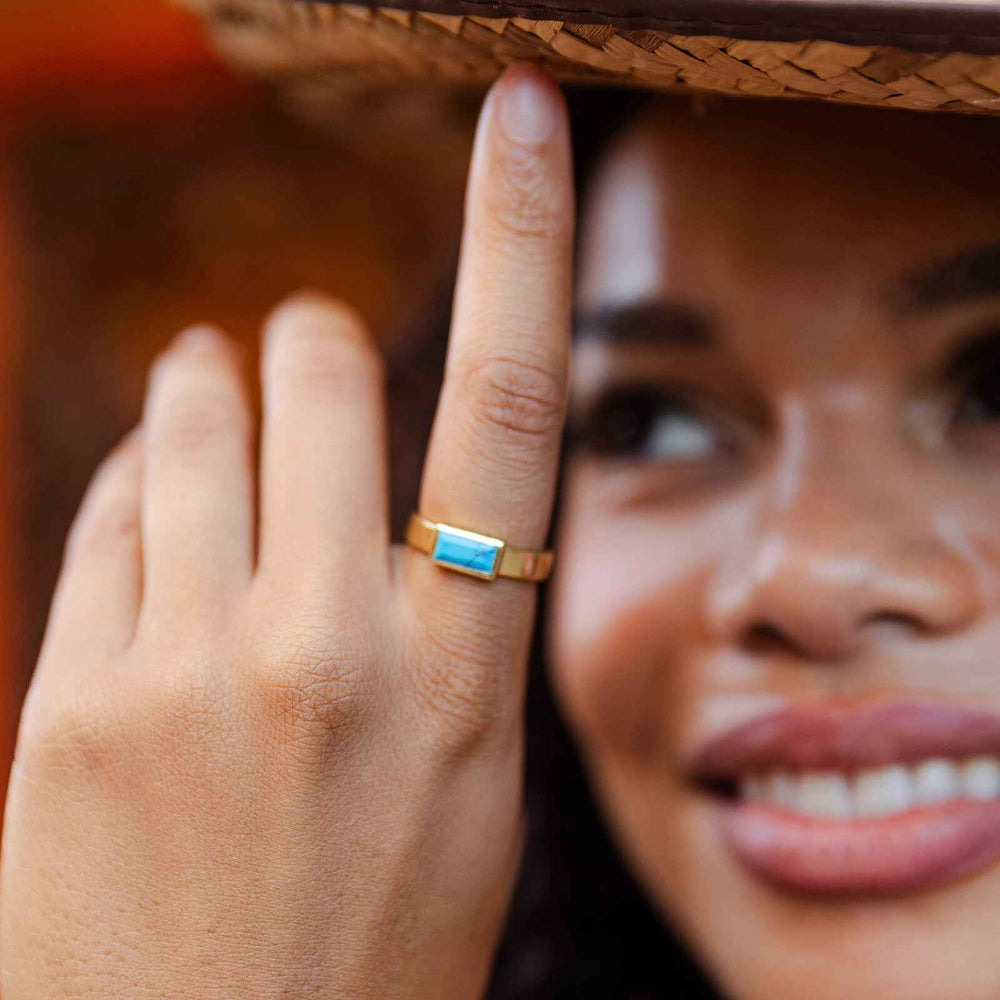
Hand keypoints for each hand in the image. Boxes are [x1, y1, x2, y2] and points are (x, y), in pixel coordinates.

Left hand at [1, 64, 572, 998]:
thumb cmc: (372, 934)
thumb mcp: (463, 783)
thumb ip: (439, 621)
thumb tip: (386, 487)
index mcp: (461, 676)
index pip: (514, 403)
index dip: (525, 236)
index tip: (527, 119)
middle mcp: (332, 648)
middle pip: (324, 370)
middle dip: (312, 340)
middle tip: (305, 346)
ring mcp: (186, 671)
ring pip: (195, 419)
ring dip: (210, 382)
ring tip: (211, 384)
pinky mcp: (69, 700)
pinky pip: (109, 511)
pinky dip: (136, 484)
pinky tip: (153, 515)